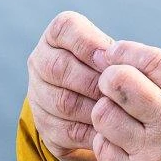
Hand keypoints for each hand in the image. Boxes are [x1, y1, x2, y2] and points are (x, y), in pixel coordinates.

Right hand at [26, 11, 114, 160]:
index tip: (111, 57)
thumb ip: (116, 55)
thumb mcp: (115, 56)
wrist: (98, 107)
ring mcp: (38, 96)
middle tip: (118, 90)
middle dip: (93, 80)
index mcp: (56, 37)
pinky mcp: (46, 127)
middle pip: (58, 68)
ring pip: (62, 103)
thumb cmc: (114, 72)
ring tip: (121, 111)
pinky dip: (93, 132)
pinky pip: (67, 131)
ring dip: (96, 108)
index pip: (64, 28)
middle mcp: (41, 62)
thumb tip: (121, 63)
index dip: (88, 43)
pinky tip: (114, 131)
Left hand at [89, 40, 160, 160]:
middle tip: (111, 84)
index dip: (124, 51)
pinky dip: (107, 141)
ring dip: (106, 111)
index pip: (151, 60)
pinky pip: (102, 148)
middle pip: (120, 82)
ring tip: (120, 117)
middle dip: (108, 77)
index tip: (112, 52)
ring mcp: (155, 155)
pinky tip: (123, 144)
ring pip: (104, 114)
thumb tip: (124, 56)